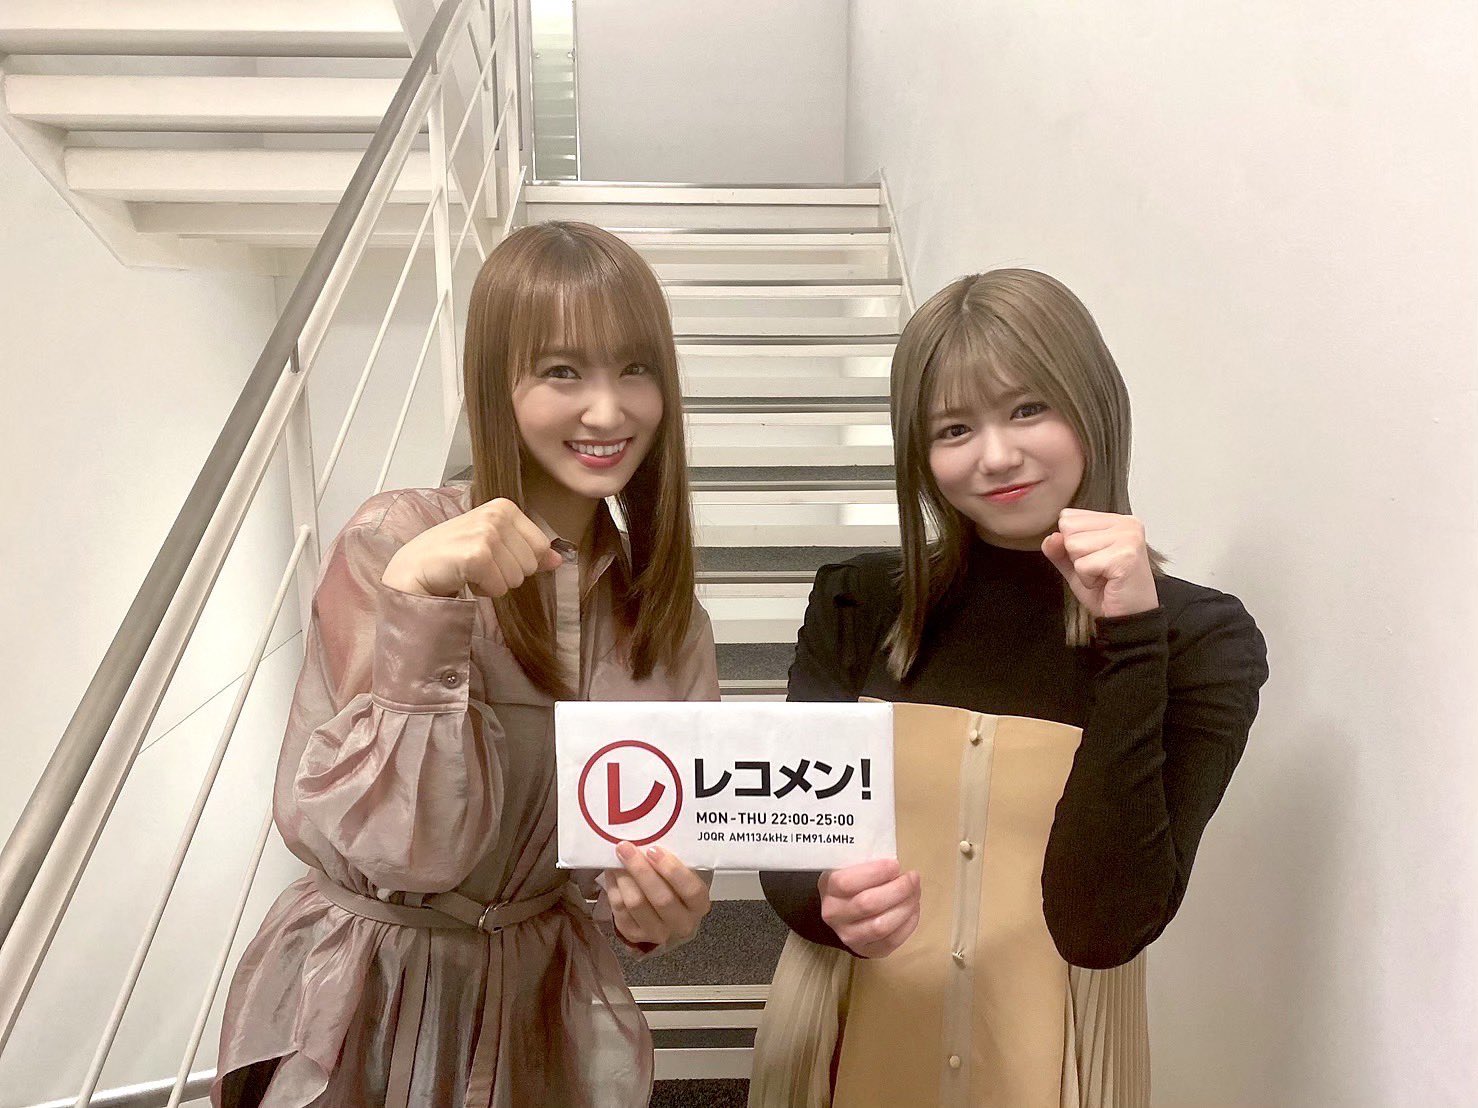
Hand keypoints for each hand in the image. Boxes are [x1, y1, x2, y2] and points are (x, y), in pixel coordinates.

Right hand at [381, 497, 564, 597]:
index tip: (491, 555)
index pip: (540, 547)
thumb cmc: (452, 556)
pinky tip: (463, 577)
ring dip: (493, 582)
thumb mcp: (495, 546)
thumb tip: (557, 559)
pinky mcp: (476, 554)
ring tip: (468, 570)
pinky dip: (483, 590)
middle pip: (531, 564)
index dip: (518, 560)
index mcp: (504, 507)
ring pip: (517, 578)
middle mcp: (496, 514)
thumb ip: (527, 550)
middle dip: (506, 573)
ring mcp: (486, 532)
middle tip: (477, 565)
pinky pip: (500, 587)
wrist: (413, 568)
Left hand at [602, 842, 711, 947]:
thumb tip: (652, 836)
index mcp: (699, 905)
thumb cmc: (677, 885)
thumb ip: (676, 860)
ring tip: (616, 856)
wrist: (666, 915)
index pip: (691, 890)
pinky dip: (614, 887)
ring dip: (623, 877)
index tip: (654, 849)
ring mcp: (657, 933)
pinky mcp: (634, 935)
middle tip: (626, 847)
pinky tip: (612, 871)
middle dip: (641, 870)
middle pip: (661, 899)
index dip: (673, 870)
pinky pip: (620, 910)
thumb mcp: (686, 873)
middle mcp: (682, 924)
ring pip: (636, 904)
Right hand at [819, 858, 920, 958]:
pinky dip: (909, 923)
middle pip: (868, 904)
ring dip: (906, 907)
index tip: (895, 865)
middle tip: (913, 878)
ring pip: (881, 926)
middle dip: (898, 889)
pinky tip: (913, 908)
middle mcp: (834, 915)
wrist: (841, 912)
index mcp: (828, 888)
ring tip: (915, 892)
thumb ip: (866, 863)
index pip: (847, 883)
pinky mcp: (867, 951)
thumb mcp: (848, 866)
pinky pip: (892, 940)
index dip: (876, 873)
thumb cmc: (851, 882)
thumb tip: (895, 865)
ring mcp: (849, 936)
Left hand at [1041, 508, 1158, 618]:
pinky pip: (1082, 565)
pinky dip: (1088, 580)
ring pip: (1074, 546)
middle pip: (1069, 529)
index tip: (1096, 560)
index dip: (1072, 545)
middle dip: (1076, 556)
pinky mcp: (1125, 556)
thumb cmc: (1109, 591)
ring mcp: (1128, 538)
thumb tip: (1051, 537)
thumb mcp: (1075, 566)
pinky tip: (1107, 583)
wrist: (1129, 618)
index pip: (1069, 517)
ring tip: (1103, 576)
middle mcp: (1125, 524)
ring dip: (1082, 569)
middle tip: (1100, 570)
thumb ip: (1059, 549)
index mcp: (1115, 520)